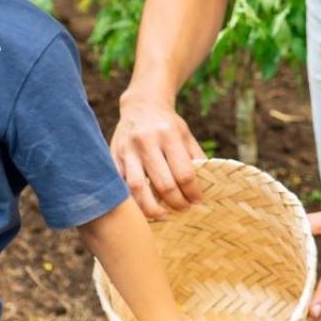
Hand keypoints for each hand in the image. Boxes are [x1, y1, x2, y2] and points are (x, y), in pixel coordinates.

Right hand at [111, 92, 205, 217]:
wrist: (141, 105)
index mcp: (169, 135)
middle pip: (163, 184)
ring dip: (152, 208)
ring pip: (138, 188)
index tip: (197, 201)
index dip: (193, 193)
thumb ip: (196, 158)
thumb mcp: (186, 135)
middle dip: (176, 203)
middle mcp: (146, 142)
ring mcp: (127, 150)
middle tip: (183, 210)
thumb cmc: (168, 124)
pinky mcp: (113, 156)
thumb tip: (207, 187)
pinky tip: (142, 208)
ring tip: (163, 215)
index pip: (184, 173)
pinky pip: (120, 185)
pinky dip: (131, 201)